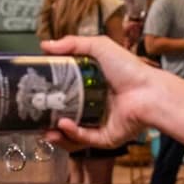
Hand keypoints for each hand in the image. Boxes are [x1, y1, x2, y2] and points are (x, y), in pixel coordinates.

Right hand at [39, 35, 159, 150]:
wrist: (149, 93)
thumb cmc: (130, 70)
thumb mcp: (100, 47)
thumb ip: (73, 44)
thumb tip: (45, 45)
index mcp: (92, 85)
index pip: (64, 91)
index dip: (49, 93)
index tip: (35, 92)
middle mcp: (94, 105)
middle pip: (64, 113)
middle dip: (48, 118)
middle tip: (34, 115)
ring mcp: (100, 122)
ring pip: (71, 132)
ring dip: (56, 131)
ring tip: (44, 128)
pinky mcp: (106, 137)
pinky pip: (85, 139)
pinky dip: (72, 134)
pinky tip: (63, 126)